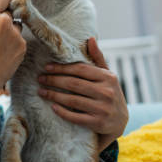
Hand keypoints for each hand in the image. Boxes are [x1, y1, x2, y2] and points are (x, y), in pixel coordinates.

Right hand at [0, 0, 26, 101]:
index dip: (6, 1)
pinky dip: (15, 45)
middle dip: (6, 20)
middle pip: (10, 13)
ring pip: (17, 26)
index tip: (8, 2)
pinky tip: (5, 54)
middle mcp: (4, 20)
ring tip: (0, 47)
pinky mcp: (22, 44)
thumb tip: (1, 13)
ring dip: (12, 32)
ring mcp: (15, 32)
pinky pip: (20, 39)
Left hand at [37, 37, 127, 151]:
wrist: (121, 121)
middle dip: (54, 80)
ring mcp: (103, 109)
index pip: (81, 69)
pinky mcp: (97, 123)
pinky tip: (53, 106)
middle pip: (74, 84)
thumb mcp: (107, 76)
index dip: (62, 68)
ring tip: (41, 91)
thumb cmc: (109, 93)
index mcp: (108, 77)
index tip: (47, 67)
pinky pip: (76, 117)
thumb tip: (90, 39)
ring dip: (54, 95)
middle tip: (40, 78)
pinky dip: (62, 111)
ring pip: (73, 100)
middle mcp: (107, 92)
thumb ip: (98, 58)